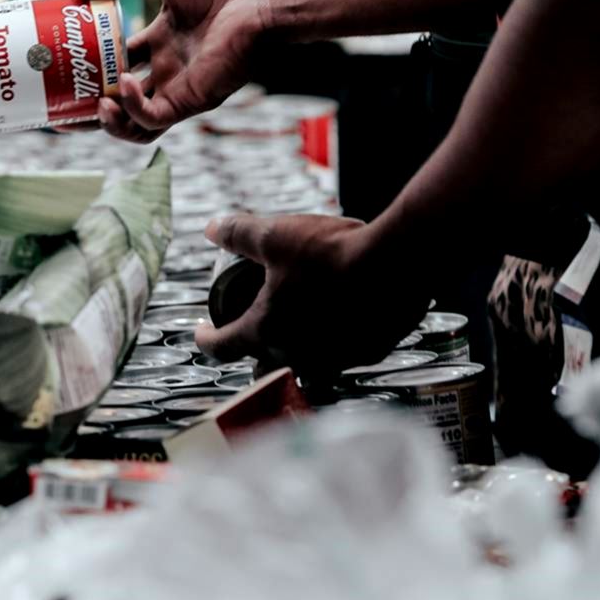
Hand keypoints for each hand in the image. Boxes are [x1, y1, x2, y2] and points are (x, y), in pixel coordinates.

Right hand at [76, 0, 278, 141]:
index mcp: (161, 42)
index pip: (117, 62)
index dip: (89, 66)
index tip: (61, 63)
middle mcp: (168, 69)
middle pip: (121, 101)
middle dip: (90, 107)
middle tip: (63, 102)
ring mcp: (179, 87)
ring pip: (136, 125)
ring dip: (110, 122)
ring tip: (94, 105)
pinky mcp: (192, 99)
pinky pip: (154, 118)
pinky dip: (133, 109)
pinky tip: (124, 86)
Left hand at [196, 214, 428, 384]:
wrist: (397, 265)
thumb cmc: (332, 252)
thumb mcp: (277, 235)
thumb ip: (240, 233)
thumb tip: (212, 228)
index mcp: (265, 331)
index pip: (221, 347)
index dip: (205, 339)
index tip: (202, 332)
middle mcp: (296, 356)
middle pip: (261, 369)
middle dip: (252, 353)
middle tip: (254, 331)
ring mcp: (334, 361)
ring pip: (305, 371)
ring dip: (296, 356)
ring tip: (299, 332)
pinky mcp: (367, 355)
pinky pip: (342, 358)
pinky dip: (336, 345)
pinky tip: (341, 322)